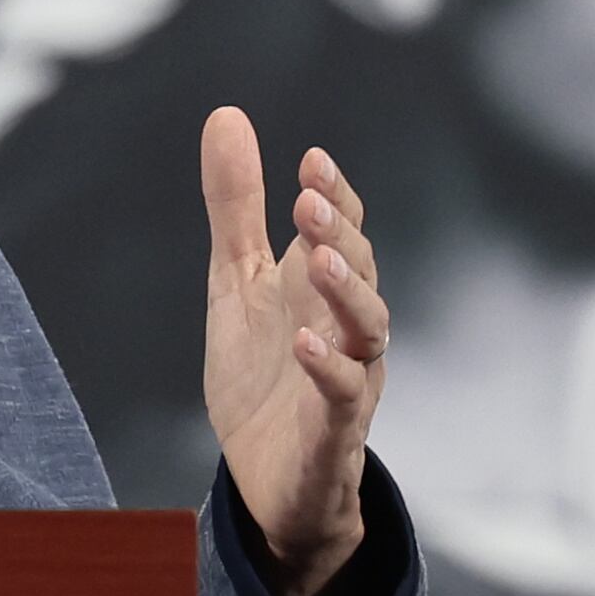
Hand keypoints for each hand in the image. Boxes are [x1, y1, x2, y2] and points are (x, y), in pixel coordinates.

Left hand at [199, 107, 388, 595]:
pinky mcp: (333, 432)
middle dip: (339, 236)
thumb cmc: (263, 372)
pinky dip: (329, 368)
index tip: (310, 162)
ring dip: (347, 292)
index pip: (341, 234)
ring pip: (367, 331)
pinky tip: (304, 342)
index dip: (333, 198)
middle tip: (309, 200)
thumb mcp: (237, 281)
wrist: (267, 479)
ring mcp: (347, 380)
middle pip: (360, 273)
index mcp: (321, 291)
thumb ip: (235, 206)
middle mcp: (345, 330)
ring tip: (317, 258)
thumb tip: (226, 115)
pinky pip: (343, 398)